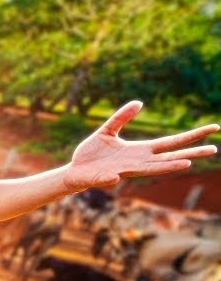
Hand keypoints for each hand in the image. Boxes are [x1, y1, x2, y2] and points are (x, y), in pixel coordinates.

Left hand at [63, 101, 217, 190]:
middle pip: (169, 157)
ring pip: (149, 170)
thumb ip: (121, 118)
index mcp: (140, 150)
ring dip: (168, 167)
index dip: (191, 136)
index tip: (212, 128)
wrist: (74, 171)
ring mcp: (123, 171)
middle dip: (191, 153)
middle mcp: (137, 162)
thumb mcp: (107, 131)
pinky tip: (117, 176)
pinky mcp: (104, 178)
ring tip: (186, 164)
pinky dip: (112, 177)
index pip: (171, 142)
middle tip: (214, 149)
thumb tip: (139, 103)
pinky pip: (109, 177)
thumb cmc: (92, 153)